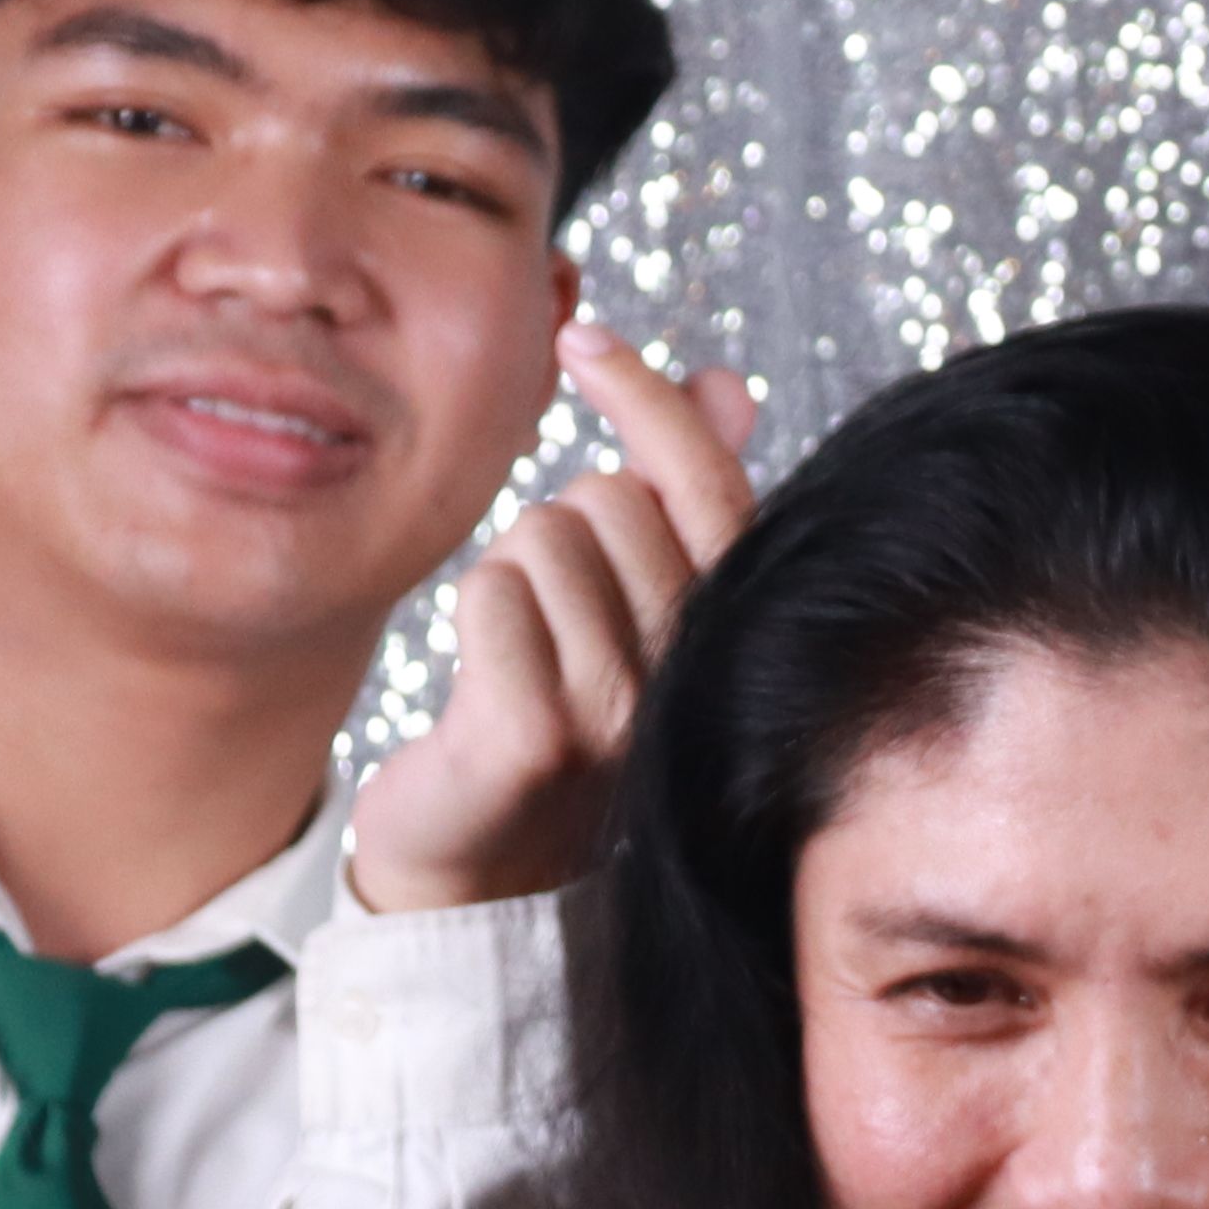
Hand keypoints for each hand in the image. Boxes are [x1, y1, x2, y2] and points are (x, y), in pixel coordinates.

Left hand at [346, 321, 761, 911]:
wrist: (491, 874)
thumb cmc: (566, 723)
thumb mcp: (641, 608)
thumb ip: (687, 498)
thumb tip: (728, 385)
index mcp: (736, 632)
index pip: (710, 483)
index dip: (647, 397)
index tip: (584, 334)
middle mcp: (697, 671)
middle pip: (603, 500)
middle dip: (560, 528)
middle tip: (557, 619)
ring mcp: (623, 711)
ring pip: (541, 541)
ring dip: (511, 579)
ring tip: (525, 660)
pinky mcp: (536, 737)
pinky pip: (490, 595)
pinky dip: (473, 619)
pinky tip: (486, 683)